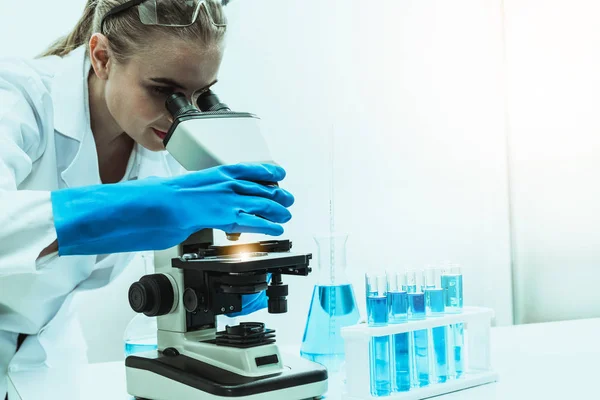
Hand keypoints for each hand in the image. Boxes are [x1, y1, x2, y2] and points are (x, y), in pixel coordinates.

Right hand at [51, 163, 294, 255]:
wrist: (125, 209)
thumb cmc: (138, 204)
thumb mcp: (164, 198)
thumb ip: (182, 202)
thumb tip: (187, 210)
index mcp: (199, 178)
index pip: (237, 169)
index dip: (260, 171)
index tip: (276, 173)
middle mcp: (208, 184)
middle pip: (250, 184)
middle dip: (272, 192)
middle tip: (287, 199)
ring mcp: (211, 198)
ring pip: (253, 199)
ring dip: (273, 208)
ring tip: (285, 215)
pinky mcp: (211, 215)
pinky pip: (245, 218)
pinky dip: (263, 223)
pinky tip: (274, 228)